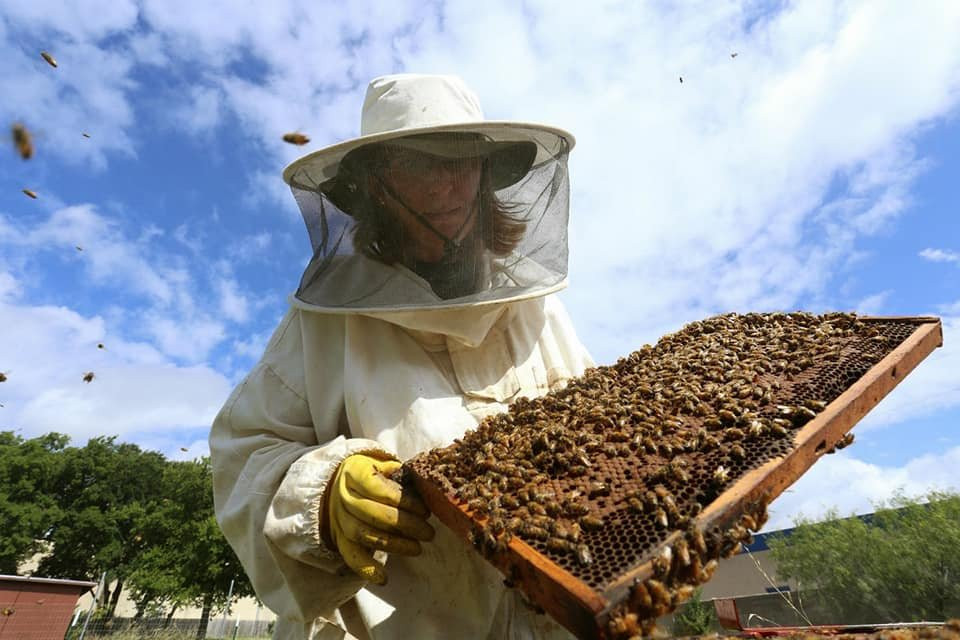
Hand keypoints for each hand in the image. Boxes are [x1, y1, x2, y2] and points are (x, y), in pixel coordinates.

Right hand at [325, 453, 434, 584]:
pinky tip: (383, 578)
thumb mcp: (381, 464)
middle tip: (428, 532)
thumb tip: (424, 484)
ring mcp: (339, 519)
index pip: (378, 488)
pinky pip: (350, 555)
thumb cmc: (370, 473)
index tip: (424, 510)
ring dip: (394, 544)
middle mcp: (343, 496)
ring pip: (364, 534)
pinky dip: (366, 569)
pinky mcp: (339, 538)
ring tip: (417, 548)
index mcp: (353, 472)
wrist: (338, 484)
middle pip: (373, 513)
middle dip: (405, 524)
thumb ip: (399, 473)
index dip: (403, 501)